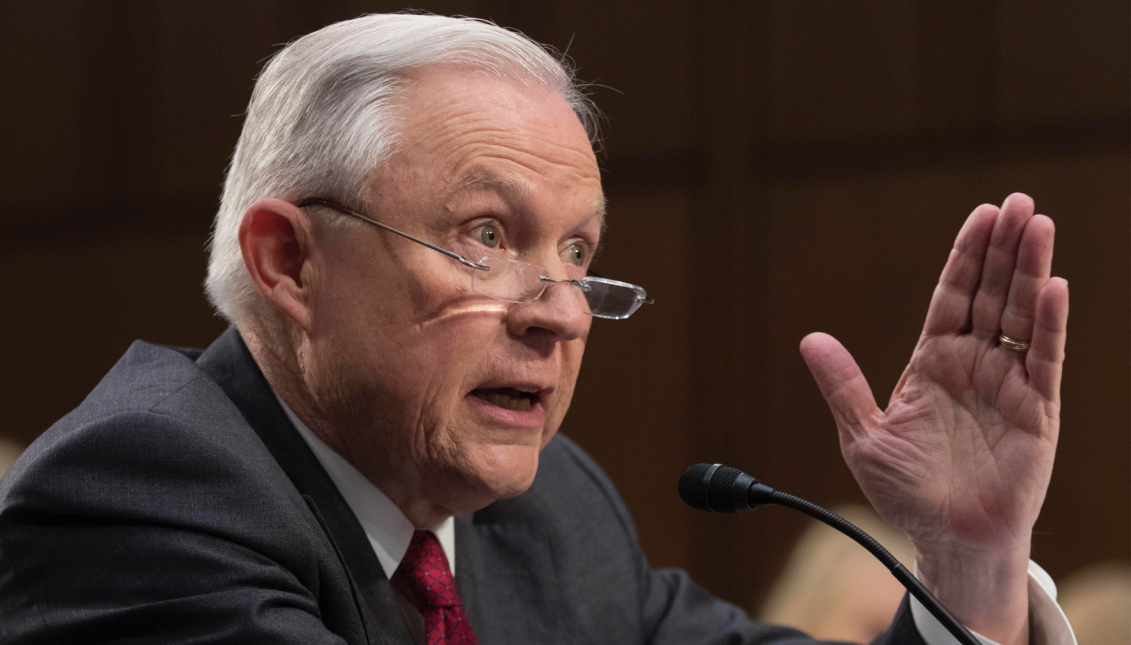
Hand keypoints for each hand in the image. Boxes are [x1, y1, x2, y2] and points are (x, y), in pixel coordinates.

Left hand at [799, 193, 1068, 643]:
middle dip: (1003, 249)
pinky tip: (1054, 289)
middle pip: (990, 294)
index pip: (953, 297)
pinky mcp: (1036, 412)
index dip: (966, 257)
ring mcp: (1007, 384)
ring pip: (1020, 317)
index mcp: (933, 363)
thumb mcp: (864, 435)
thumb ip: (843, 387)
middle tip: (1017, 203)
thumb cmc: (906, 490)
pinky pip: (1043, 362)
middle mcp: (974, 364)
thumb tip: (810, 339)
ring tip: (1038, 225)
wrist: (945, 539)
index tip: (980, 216)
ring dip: (1030, 272)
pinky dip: (1048, 326)